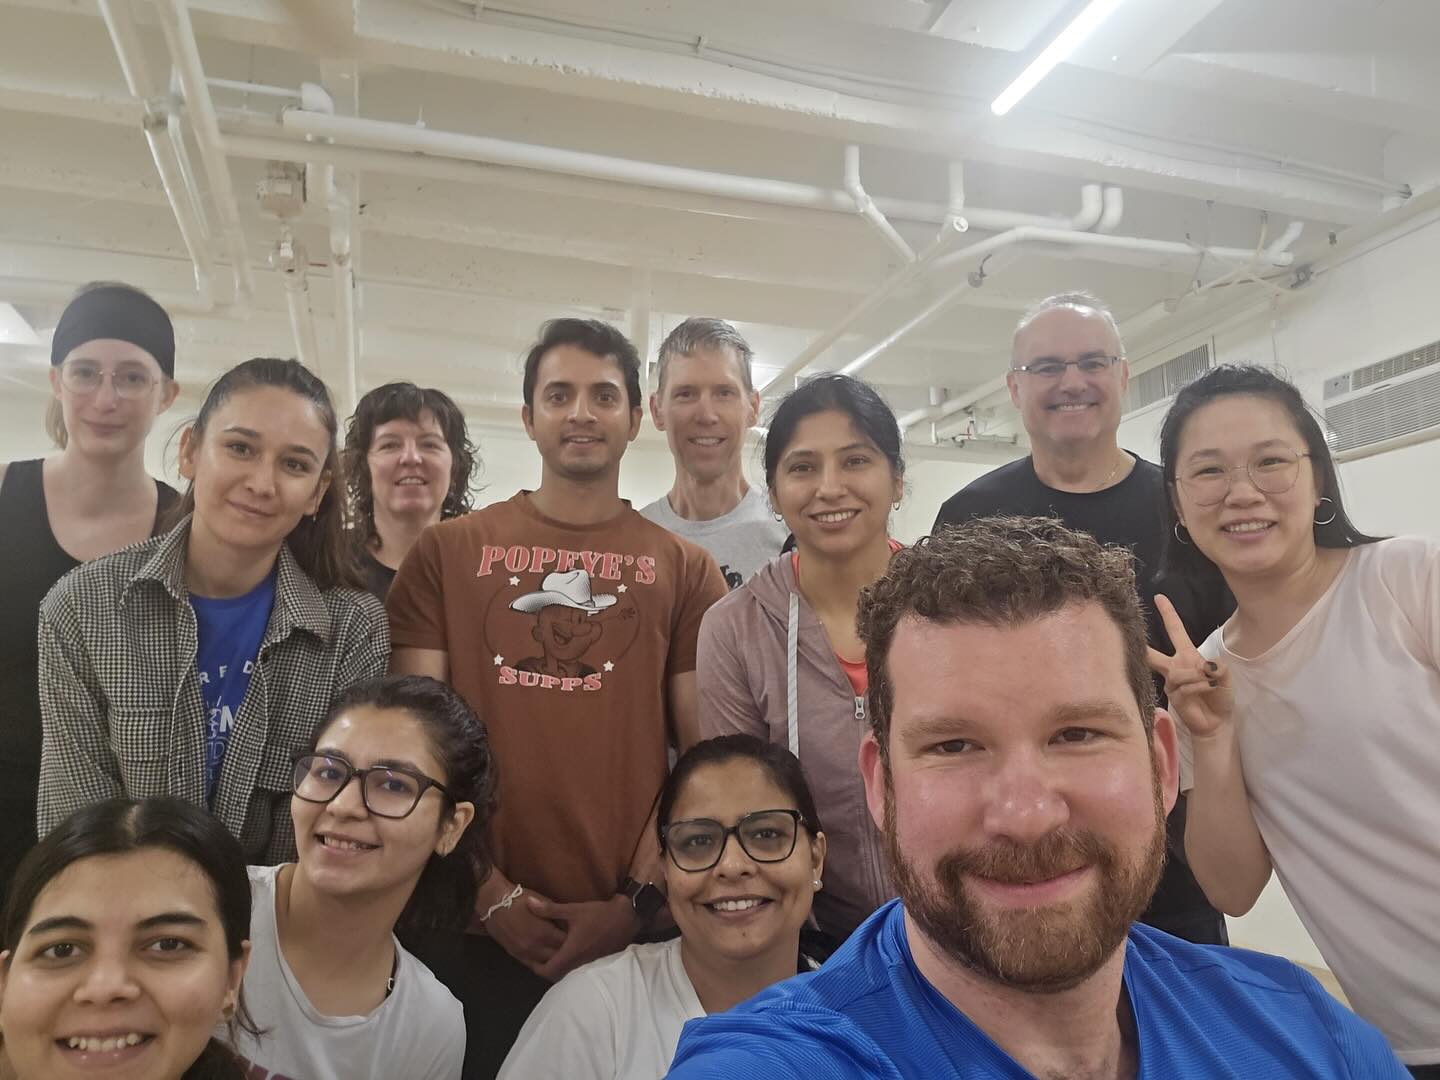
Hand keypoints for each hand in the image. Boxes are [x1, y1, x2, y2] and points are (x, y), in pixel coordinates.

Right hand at [477, 886, 567, 973]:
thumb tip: (568, 922)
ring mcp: (524, 953)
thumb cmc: (519, 899)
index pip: (566, 944)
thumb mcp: (543, 902)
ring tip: (562, 955)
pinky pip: (532, 966)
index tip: (579, 936)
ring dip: (555, 961)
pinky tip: (547, 958)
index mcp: (544, 933)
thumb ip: (556, 915)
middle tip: (573, 947)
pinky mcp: (515, 955)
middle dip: (566, 953)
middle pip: (558, 958)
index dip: (574, 941)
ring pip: (545, 965)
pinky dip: (541, 963)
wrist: (494, 903)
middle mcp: (535, 947)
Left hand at [527, 894, 639, 982]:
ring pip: (568, 974)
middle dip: (545, 969)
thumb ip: (549, 909)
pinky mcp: (597, 963)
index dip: (536, 967)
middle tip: (537, 958)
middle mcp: (579, 963)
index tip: (530, 958)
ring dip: (558, 968)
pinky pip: (578, 971)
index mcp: (571, 953)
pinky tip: (568, 955)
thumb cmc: (599, 914)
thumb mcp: (573, 910)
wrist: (626, 917)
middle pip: (556, 976)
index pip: (548, 971)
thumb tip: (528, 902)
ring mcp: (589, 965)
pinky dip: (570, 967)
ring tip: (549, 956)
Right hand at [1146, 594, 1234, 739]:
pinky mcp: (1173, 697)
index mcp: (1187, 656)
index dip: (1168, 614)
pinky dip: (1199, 686)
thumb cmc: (1219, 696)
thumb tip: (1204, 664)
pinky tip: (1207, 689)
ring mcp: (1172, 682)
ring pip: (1177, 672)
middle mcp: (1175, 666)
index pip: (1176, 631)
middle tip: (1132, 634)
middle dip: (1144, 646)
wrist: (1218, 721)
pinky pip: (1183, 685)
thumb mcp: (1224, 676)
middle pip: (1154, 654)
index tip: (1159, 597)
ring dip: (1197, 676)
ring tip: (1210, 683)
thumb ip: (1217, 666)